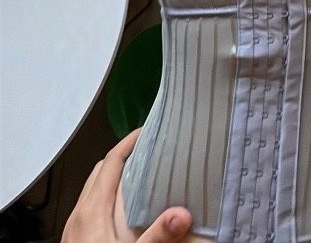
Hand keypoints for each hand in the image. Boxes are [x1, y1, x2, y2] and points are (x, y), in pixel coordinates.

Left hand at [62, 129, 192, 241]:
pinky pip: (89, 208)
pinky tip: (121, 214)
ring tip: (138, 179)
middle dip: (124, 157)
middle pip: (101, 171)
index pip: (111, 162)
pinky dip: (106, 198)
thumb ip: (159, 235)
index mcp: (92, 210)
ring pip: (93, 190)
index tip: (146, 132)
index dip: (129, 143)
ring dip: (114, 179)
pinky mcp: (75, 241)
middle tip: (147, 153)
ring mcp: (74, 228)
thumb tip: (183, 214)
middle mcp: (79, 214)